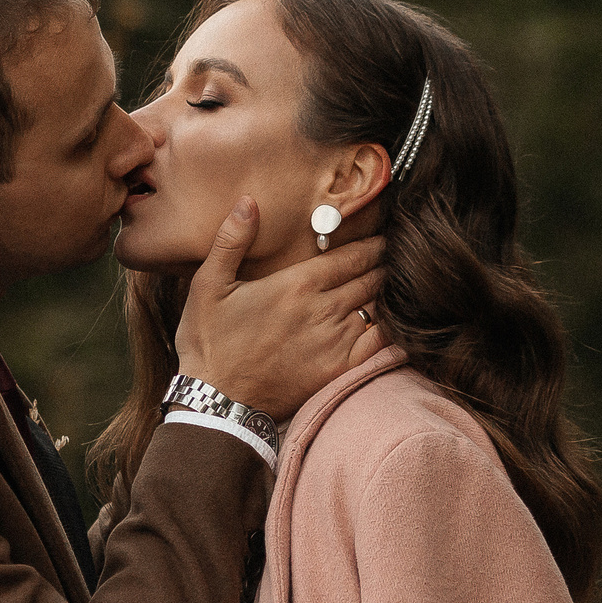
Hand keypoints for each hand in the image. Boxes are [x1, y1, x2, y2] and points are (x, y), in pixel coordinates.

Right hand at [175, 198, 387, 419]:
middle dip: (383, 265)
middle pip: (370, 278)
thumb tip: (248, 201)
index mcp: (297, 285)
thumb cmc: (210, 342)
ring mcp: (335, 342)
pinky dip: (389, 327)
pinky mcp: (339, 370)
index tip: (383, 238)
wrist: (217, 401)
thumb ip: (232, 241)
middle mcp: (323, 310)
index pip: (352, 256)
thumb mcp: (208, 285)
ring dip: (386, 293)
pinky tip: (392, 320)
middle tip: (393, 257)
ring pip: (377, 307)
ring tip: (393, 284)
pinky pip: (379, 343)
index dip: (372, 245)